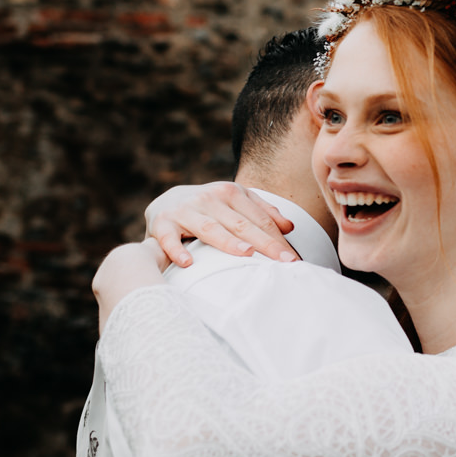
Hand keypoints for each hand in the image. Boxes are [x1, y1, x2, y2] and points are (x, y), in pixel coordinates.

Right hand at [145, 182, 296, 266]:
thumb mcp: (235, 202)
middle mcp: (209, 199)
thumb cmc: (209, 207)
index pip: (259, 219)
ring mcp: (185, 210)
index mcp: (230, 193)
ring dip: (228, 241)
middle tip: (283, 261)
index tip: (293, 259)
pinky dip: (176, 250)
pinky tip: (188, 263)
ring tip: (247, 254)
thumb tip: (290, 227)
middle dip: (264, 243)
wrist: (165, 201)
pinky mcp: (162, 224)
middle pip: (241, 224)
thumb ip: (262, 212)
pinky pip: (169, 238)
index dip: (277, 239)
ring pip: (210, 228)